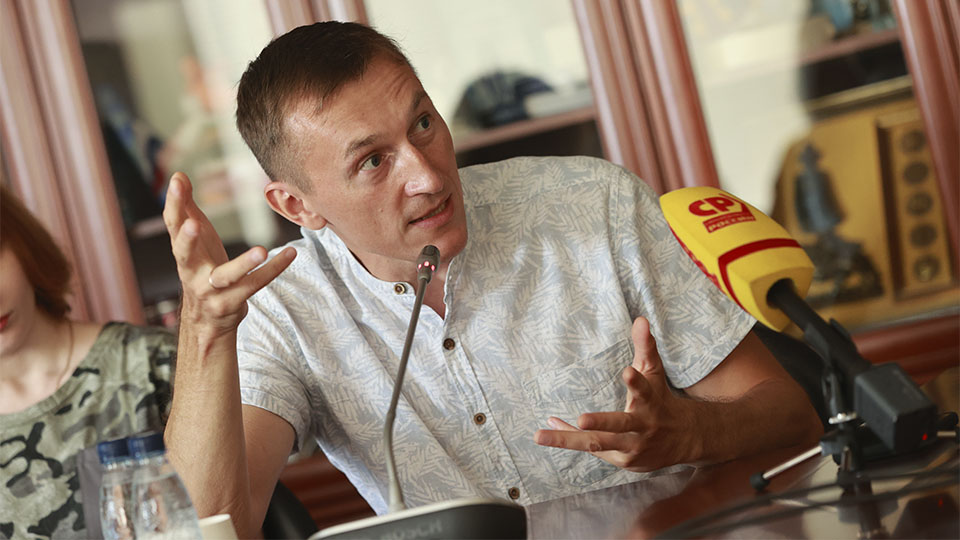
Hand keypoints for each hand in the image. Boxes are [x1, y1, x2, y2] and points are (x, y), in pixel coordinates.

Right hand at [163, 172, 295, 338]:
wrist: (205, 319)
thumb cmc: (200, 269)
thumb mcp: (193, 239)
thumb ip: (185, 208)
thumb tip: (178, 174)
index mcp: (182, 252)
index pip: (173, 225)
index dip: (173, 203)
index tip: (176, 181)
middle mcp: (191, 272)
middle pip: (185, 254)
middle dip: (187, 239)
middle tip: (193, 224)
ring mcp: (211, 291)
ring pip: (226, 277)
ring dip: (243, 265)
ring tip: (260, 251)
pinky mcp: (231, 303)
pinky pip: (255, 284)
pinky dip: (274, 269)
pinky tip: (290, 254)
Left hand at [533, 317, 697, 471]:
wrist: (685, 439)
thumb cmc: (660, 399)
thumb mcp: (654, 372)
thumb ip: (645, 346)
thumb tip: (640, 319)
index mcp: (651, 401)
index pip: (644, 390)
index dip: (636, 382)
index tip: (628, 371)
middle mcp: (643, 426)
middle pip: (620, 425)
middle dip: (601, 422)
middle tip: (581, 419)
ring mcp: (633, 446)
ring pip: (598, 443)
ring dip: (569, 439)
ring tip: (540, 434)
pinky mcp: (623, 460)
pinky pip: (592, 448)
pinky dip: (569, 438)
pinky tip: (549, 429)